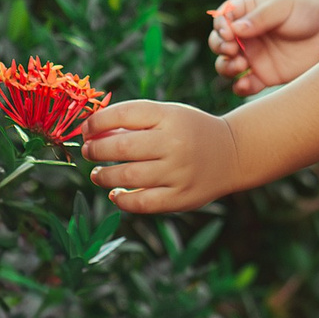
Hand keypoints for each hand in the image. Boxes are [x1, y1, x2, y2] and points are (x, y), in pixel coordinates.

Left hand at [80, 99, 238, 212]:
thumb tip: (91, 134)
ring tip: (97, 174)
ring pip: (127, 177)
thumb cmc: (189, 131)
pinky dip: (122, 200)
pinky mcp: (181, 197)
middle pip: (120, 147)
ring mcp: (178, 172)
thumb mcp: (167, 116)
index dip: (97, 122)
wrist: (231, 154)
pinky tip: (115, 194)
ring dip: (103, 176)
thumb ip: (132, 123)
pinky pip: (142, 203)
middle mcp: (174, 143)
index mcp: (170, 116)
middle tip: (88, 152)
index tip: (87, 130)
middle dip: (95, 150)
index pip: (123, 114)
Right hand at [210, 0, 318, 89]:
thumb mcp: (284, 6)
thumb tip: (234, 30)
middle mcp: (246, 35)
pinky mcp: (265, 75)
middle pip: (218, 42)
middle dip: (219, 47)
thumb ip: (260, 17)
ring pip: (226, 65)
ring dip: (225, 67)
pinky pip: (244, 85)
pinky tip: (246, 83)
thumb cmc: (308, 10)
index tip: (229, 32)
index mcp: (248, 11)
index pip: (222, 18)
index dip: (220, 26)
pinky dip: (239, 87)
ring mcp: (254, 56)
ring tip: (240, 65)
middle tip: (233, 49)